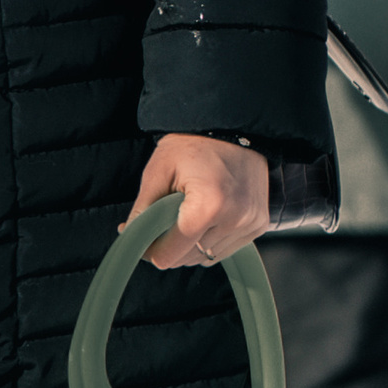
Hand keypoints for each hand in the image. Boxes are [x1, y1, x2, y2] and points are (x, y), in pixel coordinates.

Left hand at [127, 134, 268, 270]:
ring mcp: (250, 224)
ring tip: (186, 214)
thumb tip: (130, 236)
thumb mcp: (159, 171)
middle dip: (170, 246)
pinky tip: (204, 217)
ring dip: (190, 245)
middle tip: (160, 222)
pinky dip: (209, 241)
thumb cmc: (194, 145)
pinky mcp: (258, 225)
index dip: (152, 250)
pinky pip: (225, 249)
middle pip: (188, 258)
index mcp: (209, 205)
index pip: (172, 253)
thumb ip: (143, 209)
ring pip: (206, 257)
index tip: (143, 239)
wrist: (234, 129)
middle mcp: (235, 219)